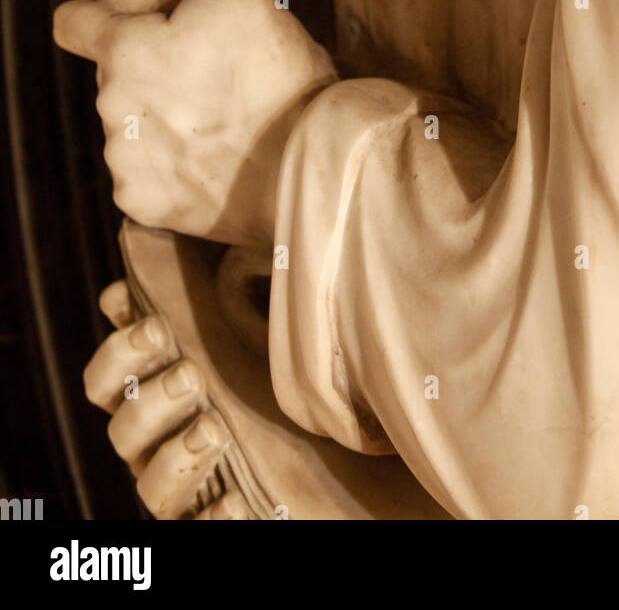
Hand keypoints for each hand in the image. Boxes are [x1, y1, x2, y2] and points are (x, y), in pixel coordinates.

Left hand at [54, 0, 335, 243]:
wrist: (306, 168)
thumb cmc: (274, 78)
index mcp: (124, 51)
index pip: (73, 22)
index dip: (99, 12)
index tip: (135, 19)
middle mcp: (110, 107)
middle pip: (118, 76)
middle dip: (157, 70)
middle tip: (213, 71)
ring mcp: (125, 161)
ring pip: (134, 126)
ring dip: (168, 120)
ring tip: (224, 121)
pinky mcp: (148, 205)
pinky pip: (152, 177)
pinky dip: (179, 170)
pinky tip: (219, 162)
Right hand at [85, 279, 249, 519]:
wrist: (318, 435)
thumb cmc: (257, 366)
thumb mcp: (228, 326)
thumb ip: (183, 300)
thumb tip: (126, 286)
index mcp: (146, 396)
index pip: (103, 382)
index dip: (118, 355)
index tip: (158, 327)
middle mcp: (153, 447)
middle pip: (123, 433)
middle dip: (152, 402)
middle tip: (192, 374)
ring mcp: (182, 489)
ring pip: (152, 489)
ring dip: (177, 458)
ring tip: (215, 427)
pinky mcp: (213, 519)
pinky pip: (199, 530)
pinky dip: (214, 518)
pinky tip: (235, 499)